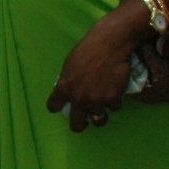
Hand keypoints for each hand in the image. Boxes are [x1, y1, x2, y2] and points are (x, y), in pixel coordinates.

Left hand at [46, 5, 142, 133]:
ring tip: (102, 106)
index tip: (63, 106)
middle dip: (80, 125)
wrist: (110, 43)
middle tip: (84, 120)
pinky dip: (115, 101)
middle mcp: (79, 98)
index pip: (53, 107)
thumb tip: (67, 91)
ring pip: (98, 120)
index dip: (57, 107)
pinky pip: (114, 108)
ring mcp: (97, 100)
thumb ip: (67, 81)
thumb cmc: (88, 49)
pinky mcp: (113, 98)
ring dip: (100, 114)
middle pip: (76, 125)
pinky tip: (115, 91)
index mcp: (64, 88)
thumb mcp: (69, 64)